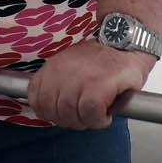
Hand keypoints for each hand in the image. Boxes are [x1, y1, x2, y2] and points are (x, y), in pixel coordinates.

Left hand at [27, 40, 154, 129]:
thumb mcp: (69, 65)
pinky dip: (98, 120)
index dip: (50, 112)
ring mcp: (78, 81)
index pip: (35, 100)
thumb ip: (56, 83)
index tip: (65, 112)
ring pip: (70, 116)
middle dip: (69, 120)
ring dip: (85, 121)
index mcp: (52, 69)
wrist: (125, 41)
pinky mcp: (97, 88)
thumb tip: (48, 108)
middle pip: (53, 112)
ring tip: (96, 114)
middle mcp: (61, 74)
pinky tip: (105, 114)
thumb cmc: (100, 58)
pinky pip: (90, 115)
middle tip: (85, 115)